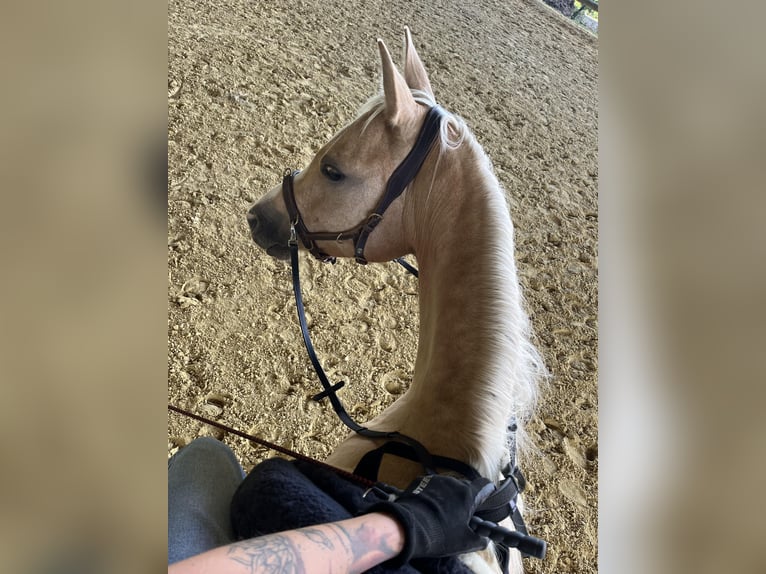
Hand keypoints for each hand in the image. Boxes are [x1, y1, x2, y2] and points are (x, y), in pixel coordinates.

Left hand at [363, 474, 494, 564]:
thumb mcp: (464, 542)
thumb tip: (484, 539)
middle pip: (465, 486)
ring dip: (448, 495)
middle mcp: (453, 483)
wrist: (408, 527)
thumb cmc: (439, 534)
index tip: (488, 496)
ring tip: (441, 512)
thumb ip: (479, 539)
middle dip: (465, 497)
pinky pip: (431, 486)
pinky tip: (428, 508)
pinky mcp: (420, 481)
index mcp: (467, 495)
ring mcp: (435, 480)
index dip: (488, 490)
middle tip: (461, 513)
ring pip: (447, 486)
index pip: (484, 485)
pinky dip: (432, 494)